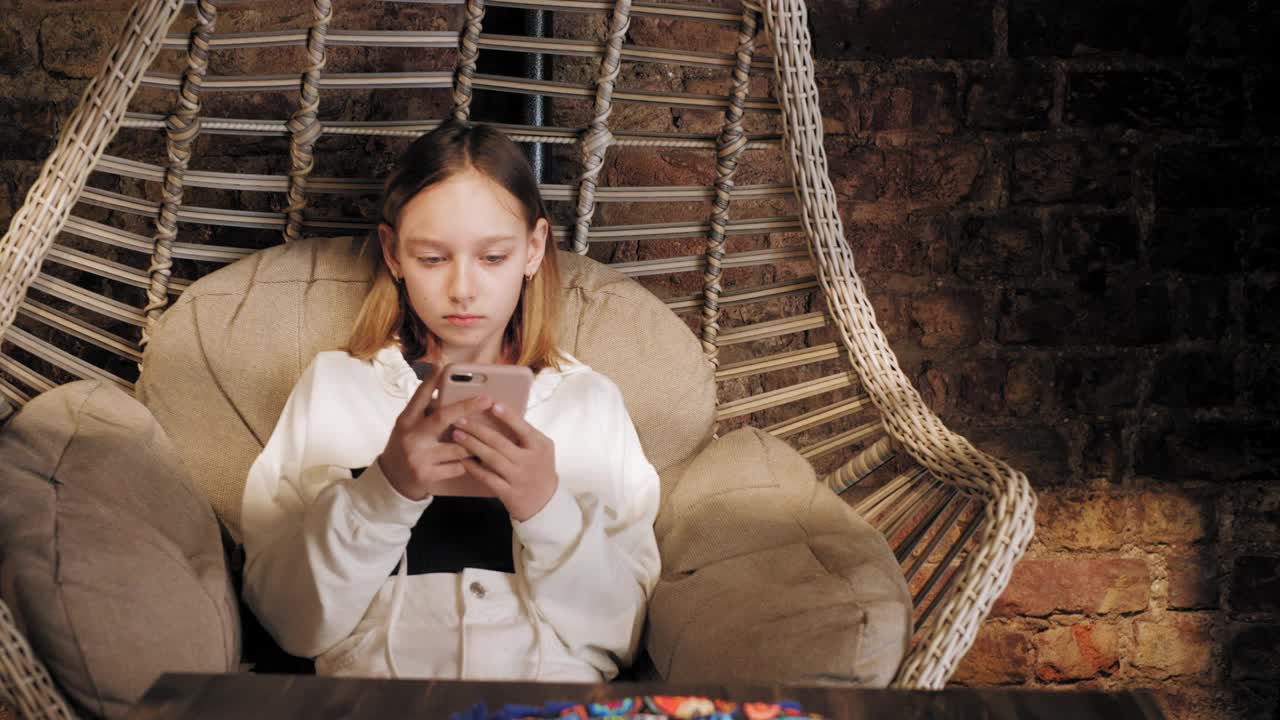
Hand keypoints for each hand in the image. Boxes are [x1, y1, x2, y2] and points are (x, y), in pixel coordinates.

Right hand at [378, 364, 493, 501]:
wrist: (393, 480)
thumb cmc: (407, 445)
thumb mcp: (409, 425)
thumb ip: (426, 411)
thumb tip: (448, 391)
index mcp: (406, 420)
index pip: (419, 397)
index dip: (430, 381)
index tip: (441, 366)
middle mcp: (411, 436)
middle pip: (443, 418)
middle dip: (467, 407)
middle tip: (486, 399)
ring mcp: (418, 456)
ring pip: (458, 446)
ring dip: (473, 443)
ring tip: (483, 439)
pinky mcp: (426, 475)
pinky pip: (458, 466)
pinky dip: (466, 464)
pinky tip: (469, 462)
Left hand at [450, 402, 558, 521]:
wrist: (545, 503)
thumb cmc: (540, 469)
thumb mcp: (542, 449)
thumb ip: (526, 435)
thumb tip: (501, 414)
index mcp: (540, 446)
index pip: (523, 428)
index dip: (508, 416)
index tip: (492, 405)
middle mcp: (529, 461)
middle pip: (500, 442)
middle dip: (478, 430)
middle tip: (460, 420)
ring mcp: (518, 477)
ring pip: (491, 458)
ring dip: (472, 445)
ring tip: (457, 435)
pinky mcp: (508, 492)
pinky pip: (487, 478)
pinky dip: (473, 467)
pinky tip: (462, 459)